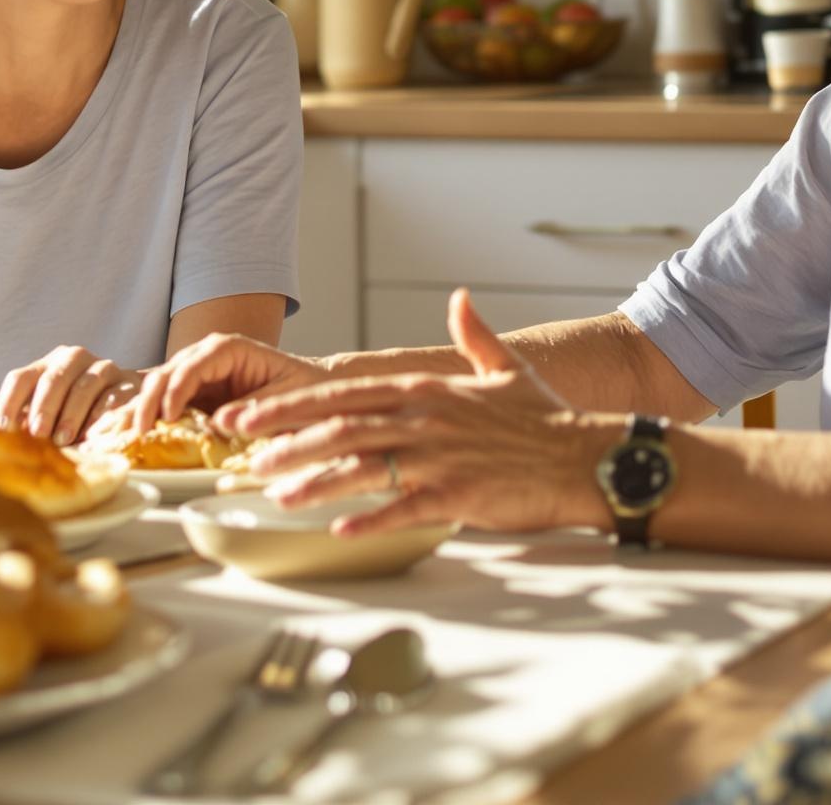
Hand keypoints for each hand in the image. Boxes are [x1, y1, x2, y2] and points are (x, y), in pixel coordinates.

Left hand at [0, 345, 139, 446]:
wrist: (125, 396)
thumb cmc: (74, 408)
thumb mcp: (46, 409)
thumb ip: (20, 416)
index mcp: (46, 365)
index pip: (21, 378)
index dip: (10, 401)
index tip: (3, 427)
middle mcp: (73, 359)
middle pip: (54, 378)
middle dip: (44, 407)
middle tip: (38, 433)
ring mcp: (103, 367)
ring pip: (85, 386)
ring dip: (72, 414)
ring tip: (64, 439)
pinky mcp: (129, 382)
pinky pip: (115, 397)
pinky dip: (103, 416)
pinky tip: (93, 435)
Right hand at [131, 332, 331, 435]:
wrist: (311, 390)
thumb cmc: (305, 389)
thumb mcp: (288, 398)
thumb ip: (256, 408)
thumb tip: (219, 423)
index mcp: (230, 349)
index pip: (194, 364)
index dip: (177, 389)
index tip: (168, 417)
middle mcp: (207, 357)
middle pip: (168, 372)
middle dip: (150, 400)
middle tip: (139, 431)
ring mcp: (197, 375)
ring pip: (159, 386)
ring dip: (142, 409)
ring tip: (126, 436)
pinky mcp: (194, 396)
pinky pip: (165, 403)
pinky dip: (149, 417)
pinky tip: (129, 434)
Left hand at [230, 290, 616, 537]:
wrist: (587, 456)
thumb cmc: (545, 420)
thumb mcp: (505, 369)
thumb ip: (473, 335)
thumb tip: (459, 298)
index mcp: (426, 390)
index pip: (344, 393)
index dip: (291, 406)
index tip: (250, 419)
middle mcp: (425, 418)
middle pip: (339, 426)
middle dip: (285, 442)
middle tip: (243, 459)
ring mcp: (440, 457)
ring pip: (362, 465)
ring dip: (315, 482)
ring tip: (277, 496)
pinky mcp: (459, 495)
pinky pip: (404, 508)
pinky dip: (370, 519)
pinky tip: (339, 532)